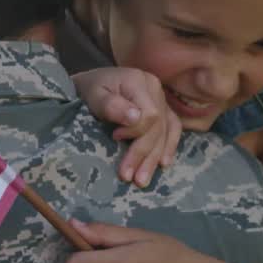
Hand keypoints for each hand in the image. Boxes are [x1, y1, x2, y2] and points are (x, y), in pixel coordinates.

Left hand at [71, 67, 181, 185]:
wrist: (91, 84)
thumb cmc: (89, 90)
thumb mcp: (93, 94)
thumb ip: (111, 105)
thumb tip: (135, 119)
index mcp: (139, 81)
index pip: (150, 115)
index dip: (135, 132)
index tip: (115, 137)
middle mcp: (155, 89)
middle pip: (158, 127)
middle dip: (142, 154)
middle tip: (127, 176)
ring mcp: (161, 99)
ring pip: (166, 132)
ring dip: (154, 158)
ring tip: (141, 180)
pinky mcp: (162, 109)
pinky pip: (173, 128)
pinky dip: (169, 146)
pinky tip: (163, 164)